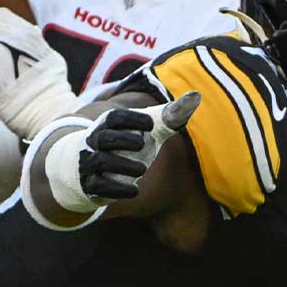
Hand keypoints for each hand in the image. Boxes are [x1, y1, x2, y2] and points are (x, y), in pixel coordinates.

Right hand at [73, 92, 199, 203]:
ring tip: (142, 169)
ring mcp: (90, 163)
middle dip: (124, 141)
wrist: (90, 166)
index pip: (116, 117)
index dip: (133, 119)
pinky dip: (116, 189)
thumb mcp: (149, 128)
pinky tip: (134, 190)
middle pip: (106, 138)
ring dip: (123, 165)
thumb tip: (196, 95)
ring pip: (101, 161)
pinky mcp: (90, 184)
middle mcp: (96, 141)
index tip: (152, 124)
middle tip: (142, 145)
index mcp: (109, 124)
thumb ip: (172, 116)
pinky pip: (98, 186)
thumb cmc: (129, 142)